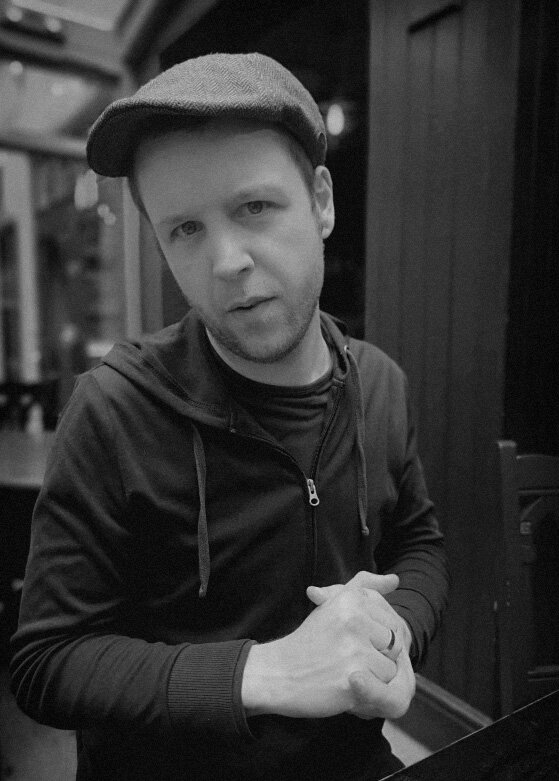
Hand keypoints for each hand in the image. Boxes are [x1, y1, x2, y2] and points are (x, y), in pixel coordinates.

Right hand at [308, 571, 415, 719]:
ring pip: (390, 667)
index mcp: (352, 599)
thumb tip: (395, 580)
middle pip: (394, 644)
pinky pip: (382, 688)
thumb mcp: (334, 604)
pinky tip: (344, 684)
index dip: (376, 639)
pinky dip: (368, 692)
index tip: (351, 642)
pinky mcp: (354, 677)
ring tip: (343, 670)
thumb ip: (364, 586)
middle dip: (376, 655)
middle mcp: (355, 619)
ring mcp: (354, 649)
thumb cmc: (309, 640)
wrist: (279, 672)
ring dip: (372, 675)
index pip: (392, 623)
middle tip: (345, 656)